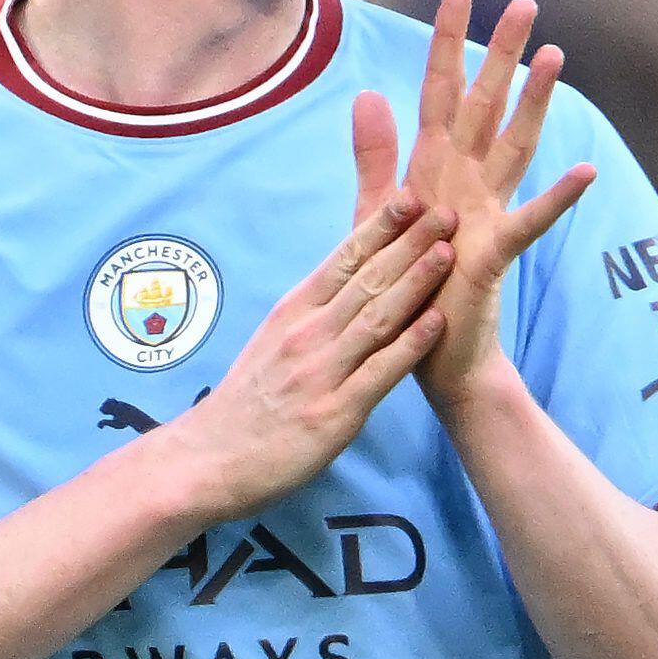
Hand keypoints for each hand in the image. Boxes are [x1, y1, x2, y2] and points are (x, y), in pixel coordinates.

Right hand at [168, 165, 454, 512]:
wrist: (208, 460)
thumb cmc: (245, 405)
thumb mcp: (270, 343)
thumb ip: (308, 316)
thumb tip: (343, 287)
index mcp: (292, 313)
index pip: (342, 260)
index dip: (379, 227)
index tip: (410, 198)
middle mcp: (307, 334)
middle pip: (366, 279)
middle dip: (409, 243)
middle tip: (446, 211)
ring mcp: (321, 372)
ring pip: (377, 317)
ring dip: (416, 281)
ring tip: (449, 251)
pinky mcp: (334, 413)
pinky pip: (379, 372)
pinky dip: (410, 344)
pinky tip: (438, 322)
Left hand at [369, 0, 600, 410]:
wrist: (431, 357)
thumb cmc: (409, 288)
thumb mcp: (377, 215)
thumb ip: (375, 157)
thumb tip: (367, 94)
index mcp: (433, 171)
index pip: (440, 91)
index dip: (448, 41)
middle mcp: (465, 184)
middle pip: (485, 106)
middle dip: (501, 53)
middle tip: (524, 0)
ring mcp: (485, 216)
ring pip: (513, 148)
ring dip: (534, 103)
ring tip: (555, 55)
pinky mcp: (493, 256)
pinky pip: (528, 222)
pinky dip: (557, 198)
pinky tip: (586, 171)